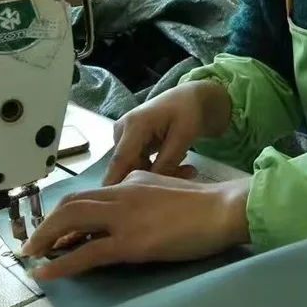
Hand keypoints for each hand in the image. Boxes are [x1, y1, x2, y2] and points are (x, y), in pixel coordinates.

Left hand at [22, 172, 251, 280]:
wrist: (224, 209)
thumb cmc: (205, 204)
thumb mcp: (167, 187)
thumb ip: (144, 193)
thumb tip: (129, 205)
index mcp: (131, 181)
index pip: (89, 196)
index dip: (67, 214)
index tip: (56, 232)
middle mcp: (121, 194)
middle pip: (71, 204)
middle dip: (47, 224)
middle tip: (33, 244)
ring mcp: (123, 218)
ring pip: (70, 221)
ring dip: (45, 239)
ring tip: (30, 256)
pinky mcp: (130, 243)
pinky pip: (86, 253)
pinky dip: (60, 263)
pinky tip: (45, 273)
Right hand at [104, 80, 232, 185]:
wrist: (190, 98)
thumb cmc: (188, 111)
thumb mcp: (183, 136)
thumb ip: (168, 161)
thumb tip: (153, 186)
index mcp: (133, 125)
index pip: (120, 161)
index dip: (116, 185)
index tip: (117, 207)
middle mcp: (122, 131)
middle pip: (127, 167)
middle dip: (151, 179)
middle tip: (185, 177)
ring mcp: (124, 138)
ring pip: (135, 168)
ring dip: (159, 174)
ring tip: (188, 170)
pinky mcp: (131, 144)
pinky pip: (139, 164)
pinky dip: (158, 168)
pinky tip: (180, 165)